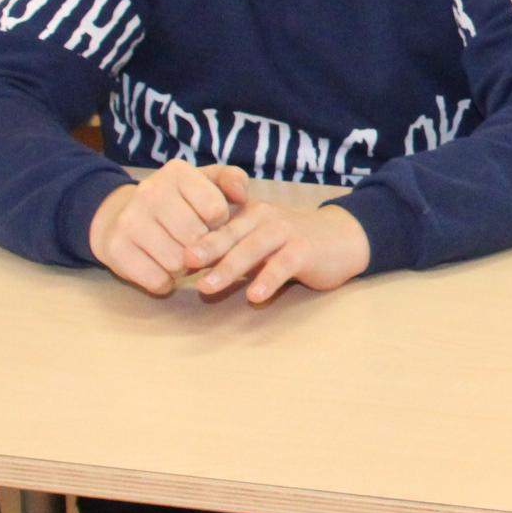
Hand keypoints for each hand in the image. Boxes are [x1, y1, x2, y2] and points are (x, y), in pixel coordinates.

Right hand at [88, 160, 249, 296]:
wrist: (117, 216)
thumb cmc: (175, 202)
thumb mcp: (204, 182)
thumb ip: (231, 180)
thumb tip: (243, 197)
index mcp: (177, 173)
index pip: (216, 210)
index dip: (219, 225)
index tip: (210, 224)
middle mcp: (150, 192)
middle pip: (197, 239)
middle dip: (203, 249)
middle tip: (194, 245)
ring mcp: (130, 220)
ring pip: (178, 262)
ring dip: (185, 267)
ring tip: (178, 256)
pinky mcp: (116, 249)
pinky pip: (157, 280)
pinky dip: (165, 282)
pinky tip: (161, 268)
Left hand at [185, 200, 371, 304]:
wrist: (342, 239)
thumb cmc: (294, 243)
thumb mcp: (260, 242)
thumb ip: (232, 252)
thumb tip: (191, 269)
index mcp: (249, 215)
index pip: (216, 227)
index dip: (194, 241)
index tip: (169, 257)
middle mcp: (265, 219)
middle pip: (230, 235)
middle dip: (205, 250)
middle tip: (182, 264)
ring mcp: (285, 232)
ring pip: (252, 248)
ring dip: (228, 268)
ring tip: (207, 287)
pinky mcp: (305, 250)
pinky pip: (283, 265)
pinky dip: (268, 280)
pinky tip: (255, 296)